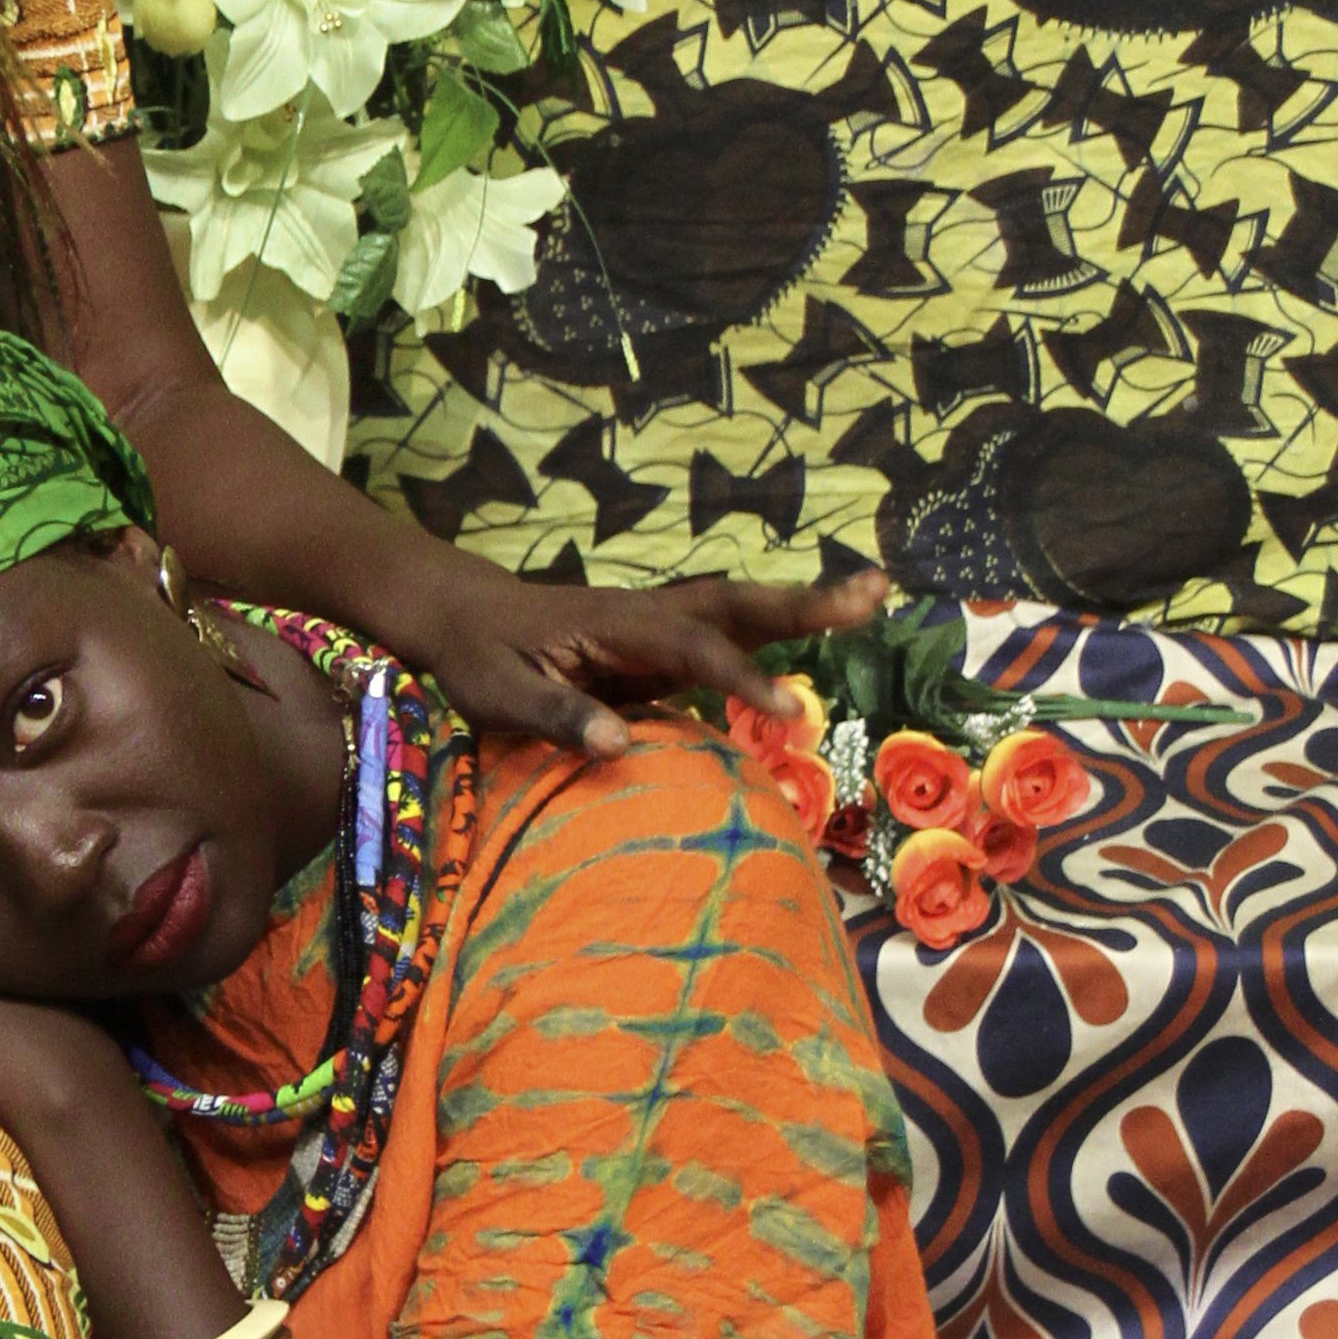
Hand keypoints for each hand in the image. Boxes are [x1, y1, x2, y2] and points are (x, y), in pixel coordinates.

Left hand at [398, 558, 889, 757]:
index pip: (691, 646)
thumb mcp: (500, 694)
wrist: (460, 615)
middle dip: (804, 604)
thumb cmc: (478, 657)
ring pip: (739, 610)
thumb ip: (557, 717)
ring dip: (803, 605)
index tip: (787, 710)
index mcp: (613, 623)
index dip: (739, 677)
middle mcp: (646, 612)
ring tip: (876, 595)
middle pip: (735, 603)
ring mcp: (657, 623)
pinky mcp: (660, 643)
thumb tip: (621, 744)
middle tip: (877, 594)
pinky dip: (778, 630)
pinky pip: (728, 634)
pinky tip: (821, 633)